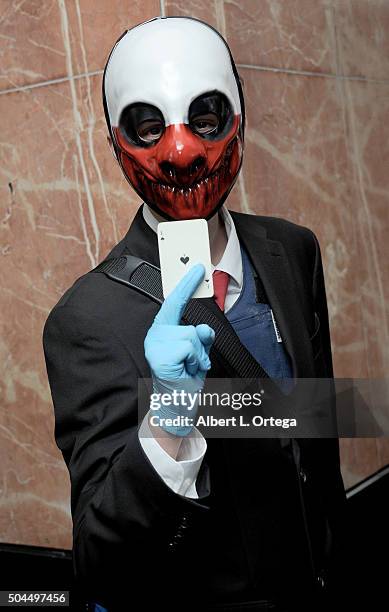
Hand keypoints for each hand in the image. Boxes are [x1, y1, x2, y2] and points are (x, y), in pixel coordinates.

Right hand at [144, 263, 214, 434]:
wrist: (176, 408)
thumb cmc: (185, 380)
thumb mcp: (198, 353)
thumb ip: (201, 336)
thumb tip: (202, 327)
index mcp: (162, 331)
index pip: (174, 303)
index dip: (186, 284)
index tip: (198, 268)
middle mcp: (155, 335)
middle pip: (192, 325)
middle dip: (200, 346)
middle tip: (192, 364)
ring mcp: (155, 346)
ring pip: (193, 336)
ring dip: (199, 356)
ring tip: (189, 369)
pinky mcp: (160, 357)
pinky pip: (190, 347)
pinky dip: (195, 361)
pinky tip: (186, 372)